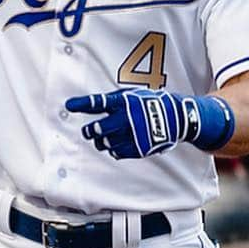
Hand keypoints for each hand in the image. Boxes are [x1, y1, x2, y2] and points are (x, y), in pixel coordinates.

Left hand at [65, 88, 234, 158]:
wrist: (178, 117)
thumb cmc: (153, 103)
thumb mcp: (134, 95)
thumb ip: (115, 101)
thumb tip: (94, 105)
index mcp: (124, 103)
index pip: (98, 103)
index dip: (82, 104)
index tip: (69, 105)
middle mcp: (126, 119)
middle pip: (98, 128)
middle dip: (90, 131)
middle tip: (89, 131)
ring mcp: (132, 135)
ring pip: (105, 143)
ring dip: (101, 141)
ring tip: (104, 138)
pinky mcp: (138, 148)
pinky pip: (117, 152)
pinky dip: (113, 149)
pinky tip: (117, 144)